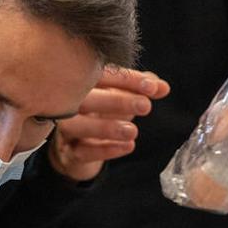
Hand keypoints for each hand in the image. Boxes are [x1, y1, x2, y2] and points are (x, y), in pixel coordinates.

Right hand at [49, 68, 169, 181]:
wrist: (76, 149)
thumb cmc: (100, 116)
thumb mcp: (120, 99)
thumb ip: (140, 90)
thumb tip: (162, 87)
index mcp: (83, 84)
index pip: (102, 76)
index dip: (127, 80)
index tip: (152, 87)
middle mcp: (68, 104)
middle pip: (85, 98)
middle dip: (117, 101)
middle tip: (145, 106)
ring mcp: (66, 129)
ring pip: (77, 125)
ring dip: (106, 128)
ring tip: (133, 131)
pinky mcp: (68, 152)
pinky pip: (81, 152)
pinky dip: (104, 150)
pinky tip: (126, 146)